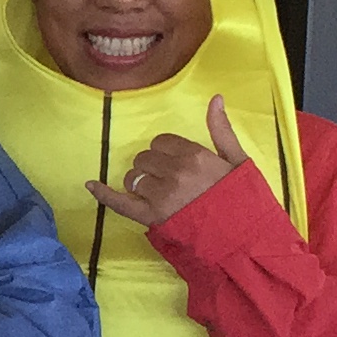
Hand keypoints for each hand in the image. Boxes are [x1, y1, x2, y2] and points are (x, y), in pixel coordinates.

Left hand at [94, 96, 258, 234]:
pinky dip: (103, 193)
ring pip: (133, 177)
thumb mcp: (239, 160)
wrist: (245, 238)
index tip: (176, 162)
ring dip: (140, 181)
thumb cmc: (244, 199)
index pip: (162, 142)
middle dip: (153, 166)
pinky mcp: (151, 217)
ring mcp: (161, 196)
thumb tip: (215, 98)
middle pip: (145, 158)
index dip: (166, 151)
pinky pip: (119, 202)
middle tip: (170, 179)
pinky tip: (91, 185)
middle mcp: (175, 172)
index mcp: (196, 156)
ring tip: (159, 192)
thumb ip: (222, 129)